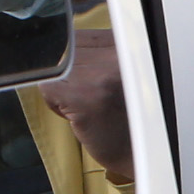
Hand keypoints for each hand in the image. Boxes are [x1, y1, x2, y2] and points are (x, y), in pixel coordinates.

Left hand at [39, 25, 133, 184]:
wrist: (146, 156)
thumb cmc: (133, 119)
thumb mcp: (124, 73)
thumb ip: (100, 53)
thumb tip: (59, 45)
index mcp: (131, 43)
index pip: (78, 37)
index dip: (75, 61)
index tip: (90, 80)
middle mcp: (120, 53)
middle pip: (64, 51)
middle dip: (68, 75)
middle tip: (92, 98)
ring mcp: (102, 73)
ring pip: (54, 68)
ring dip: (61, 89)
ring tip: (87, 106)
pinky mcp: (86, 96)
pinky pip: (47, 88)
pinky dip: (55, 104)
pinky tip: (80, 115)